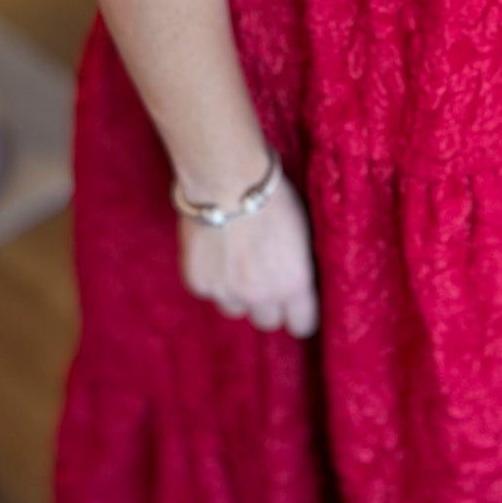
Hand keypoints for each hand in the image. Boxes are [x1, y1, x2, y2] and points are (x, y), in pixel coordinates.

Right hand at [178, 173, 318, 337]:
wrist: (225, 178)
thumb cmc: (271, 194)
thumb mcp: (302, 231)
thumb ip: (297, 266)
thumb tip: (299, 280)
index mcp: (294, 283)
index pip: (303, 324)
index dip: (301, 314)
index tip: (297, 305)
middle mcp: (260, 295)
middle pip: (267, 321)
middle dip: (268, 304)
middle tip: (265, 278)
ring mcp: (226, 292)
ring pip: (235, 309)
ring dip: (238, 293)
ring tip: (237, 260)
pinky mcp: (198, 284)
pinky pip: (210, 291)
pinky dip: (213, 277)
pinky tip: (215, 250)